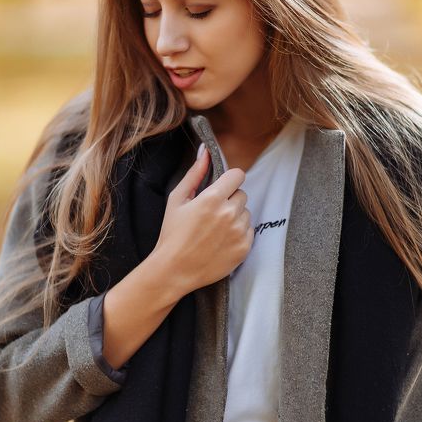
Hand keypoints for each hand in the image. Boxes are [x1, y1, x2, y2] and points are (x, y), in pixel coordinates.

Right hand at [151, 145, 252, 293]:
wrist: (174, 270)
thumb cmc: (172, 234)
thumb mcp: (177, 199)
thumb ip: (194, 174)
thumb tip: (205, 151)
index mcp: (213, 198)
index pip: (238, 175)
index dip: (229, 181)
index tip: (222, 188)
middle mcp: (229, 213)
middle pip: (242, 195)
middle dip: (230, 200)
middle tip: (212, 214)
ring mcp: (239, 232)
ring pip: (247, 213)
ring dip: (235, 217)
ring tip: (215, 230)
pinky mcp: (245, 248)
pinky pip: (249, 231)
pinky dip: (239, 234)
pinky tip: (221, 241)